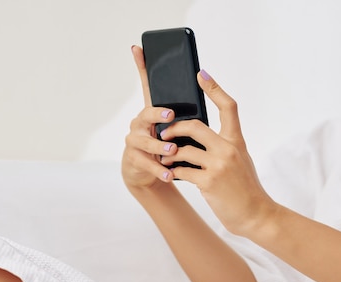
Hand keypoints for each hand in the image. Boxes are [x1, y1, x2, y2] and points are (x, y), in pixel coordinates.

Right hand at [121, 46, 178, 189]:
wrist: (151, 173)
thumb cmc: (170, 148)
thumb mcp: (181, 130)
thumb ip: (190, 115)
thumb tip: (207, 92)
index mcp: (154, 112)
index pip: (147, 84)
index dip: (141, 66)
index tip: (139, 49)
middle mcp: (141, 123)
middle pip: (146, 113)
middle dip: (157, 114)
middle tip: (171, 115)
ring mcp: (135, 141)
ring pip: (144, 141)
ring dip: (159, 146)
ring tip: (173, 152)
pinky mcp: (134, 160)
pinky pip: (145, 164)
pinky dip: (158, 170)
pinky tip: (169, 174)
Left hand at [160, 70, 276, 236]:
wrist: (256, 215)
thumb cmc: (246, 189)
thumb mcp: (241, 161)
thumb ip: (225, 147)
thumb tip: (201, 138)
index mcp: (237, 141)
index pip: (228, 107)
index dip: (214, 88)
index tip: (201, 74)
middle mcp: (228, 149)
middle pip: (195, 125)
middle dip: (174, 128)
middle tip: (164, 134)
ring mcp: (219, 165)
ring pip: (184, 149)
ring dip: (169, 154)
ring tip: (165, 159)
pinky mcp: (209, 182)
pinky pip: (182, 171)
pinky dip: (174, 172)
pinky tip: (172, 174)